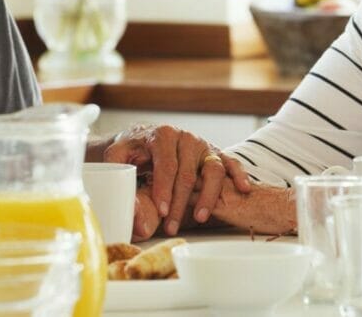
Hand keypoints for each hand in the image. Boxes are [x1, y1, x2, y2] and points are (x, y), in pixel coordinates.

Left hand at [103, 123, 251, 235]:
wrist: (143, 137)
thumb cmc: (131, 150)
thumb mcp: (117, 157)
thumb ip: (121, 181)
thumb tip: (136, 216)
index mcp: (162, 135)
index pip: (167, 165)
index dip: (164, 189)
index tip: (162, 211)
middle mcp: (185, 137)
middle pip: (187, 173)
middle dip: (180, 203)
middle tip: (171, 226)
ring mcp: (202, 145)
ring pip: (213, 169)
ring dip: (208, 195)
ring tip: (200, 217)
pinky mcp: (214, 153)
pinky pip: (231, 163)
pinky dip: (239, 174)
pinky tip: (243, 189)